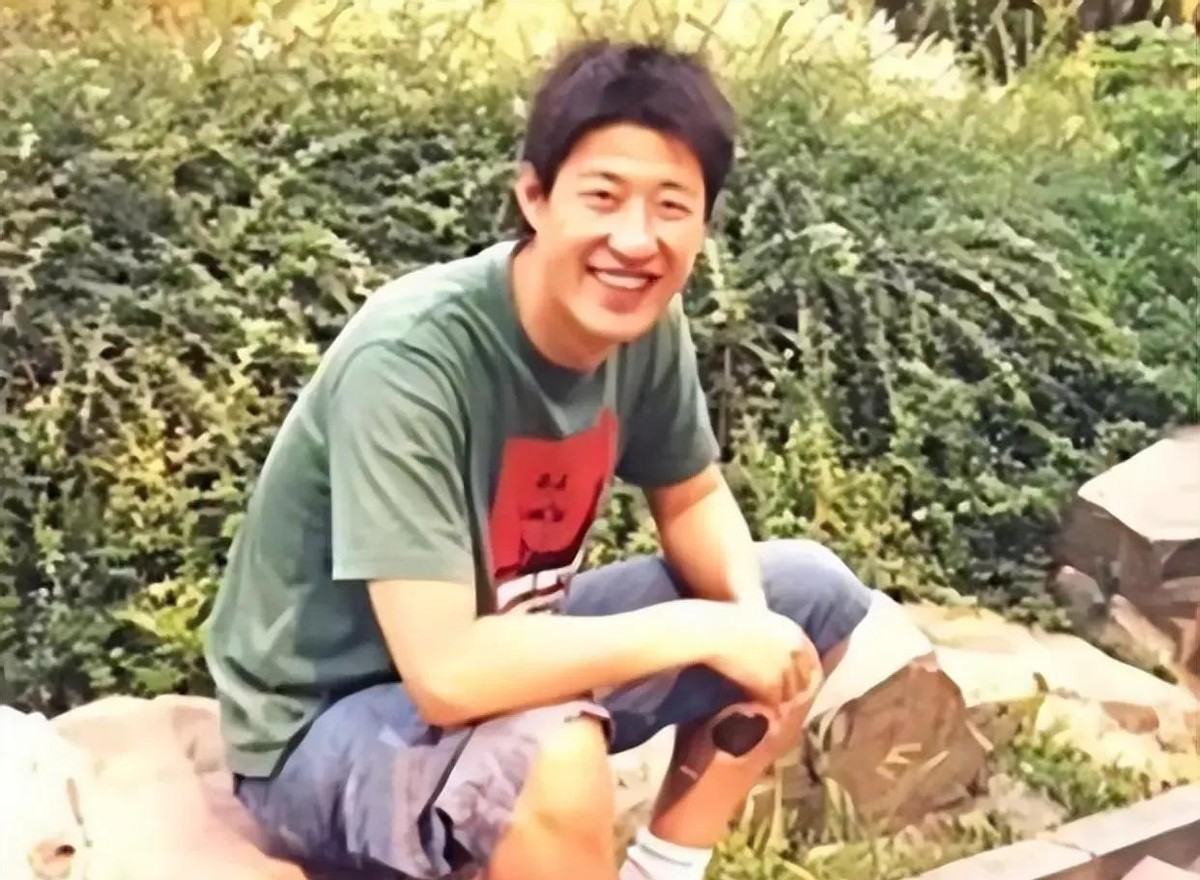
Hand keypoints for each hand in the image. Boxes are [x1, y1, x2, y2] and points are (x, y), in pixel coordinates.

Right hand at [699, 603, 822, 707]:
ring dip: (781, 703)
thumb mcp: (762, 622)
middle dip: (795, 694)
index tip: (801, 687)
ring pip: (789, 695)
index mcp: (796, 633)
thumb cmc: (729, 623)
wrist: (714, 631)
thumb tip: (784, 657)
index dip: (808, 677)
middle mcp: (795, 651)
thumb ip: (777, 639)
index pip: (813, 662)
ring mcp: (785, 668)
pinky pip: (774, 702)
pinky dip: (767, 708)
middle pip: (805, 681)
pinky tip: (759, 710)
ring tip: (772, 712)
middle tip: (785, 705)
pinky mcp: (771, 683)